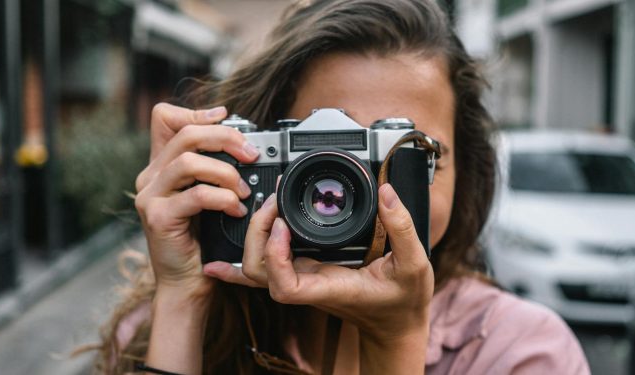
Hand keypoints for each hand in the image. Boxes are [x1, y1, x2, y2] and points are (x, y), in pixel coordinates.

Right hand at [134, 103, 260, 296]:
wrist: (186, 281)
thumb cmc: (202, 240)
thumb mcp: (208, 197)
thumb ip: (214, 170)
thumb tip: (244, 144)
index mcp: (160, 166)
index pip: (165, 118)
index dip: (196, 112)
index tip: (226, 117)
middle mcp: (150, 177)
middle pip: (186, 134)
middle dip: (226, 138)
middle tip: (251, 154)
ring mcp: (150, 197)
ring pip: (189, 162)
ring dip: (226, 172)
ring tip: (243, 190)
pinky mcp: (159, 218)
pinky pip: (197, 195)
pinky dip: (223, 199)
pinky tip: (236, 209)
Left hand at [204, 183, 433, 342]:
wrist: (396, 322)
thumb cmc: (403, 300)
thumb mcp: (415, 264)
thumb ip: (402, 228)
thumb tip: (387, 192)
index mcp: (330, 287)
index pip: (285, 285)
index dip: (275, 255)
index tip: (284, 225)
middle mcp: (309, 285)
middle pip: (259, 271)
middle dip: (257, 233)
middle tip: (276, 200)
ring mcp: (303, 280)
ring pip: (256, 269)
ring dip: (252, 236)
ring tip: (268, 204)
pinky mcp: (304, 272)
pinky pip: (265, 269)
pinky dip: (238, 264)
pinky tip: (219, 260)